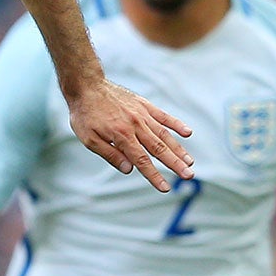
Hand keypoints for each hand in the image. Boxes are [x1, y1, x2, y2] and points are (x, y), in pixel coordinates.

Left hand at [66, 77, 193, 192]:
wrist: (87, 86)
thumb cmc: (85, 115)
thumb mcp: (89, 139)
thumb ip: (110, 154)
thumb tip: (129, 170)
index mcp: (122, 136)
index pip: (142, 161)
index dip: (154, 176)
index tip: (166, 188)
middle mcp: (136, 125)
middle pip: (159, 149)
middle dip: (175, 164)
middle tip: (189, 176)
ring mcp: (142, 114)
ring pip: (164, 134)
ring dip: (178, 149)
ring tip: (190, 161)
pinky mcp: (144, 105)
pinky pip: (163, 116)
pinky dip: (176, 124)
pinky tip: (188, 133)